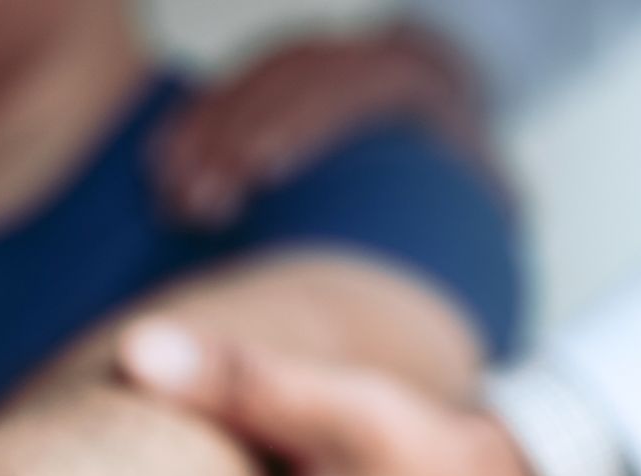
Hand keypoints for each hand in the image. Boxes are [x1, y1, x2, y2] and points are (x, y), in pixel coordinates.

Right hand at [155, 22, 494, 227]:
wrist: (428, 100)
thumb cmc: (447, 166)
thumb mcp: (480, 184)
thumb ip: (479, 211)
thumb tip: (477, 255)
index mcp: (403, 80)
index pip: (347, 90)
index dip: (300, 125)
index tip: (263, 170)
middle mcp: (347, 57)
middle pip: (283, 87)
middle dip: (235, 140)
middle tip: (202, 203)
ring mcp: (301, 60)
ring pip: (245, 85)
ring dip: (203, 138)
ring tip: (173, 199)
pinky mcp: (264, 75)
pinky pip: (218, 90)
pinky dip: (188, 126)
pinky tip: (160, 167)